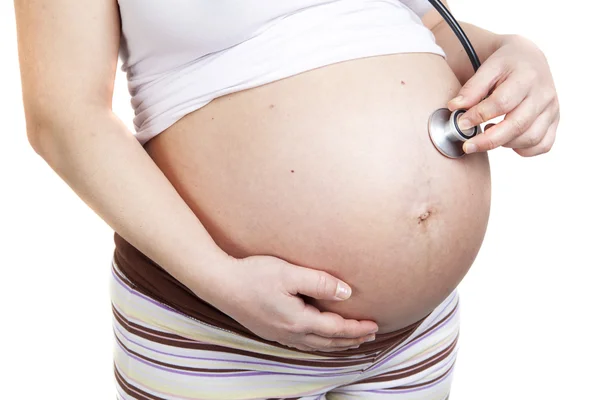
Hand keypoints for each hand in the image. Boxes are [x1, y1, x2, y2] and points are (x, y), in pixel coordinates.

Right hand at [212, 254, 378, 351]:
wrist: (220, 284)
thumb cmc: (254, 274)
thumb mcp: (289, 272)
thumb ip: (319, 282)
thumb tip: (347, 293)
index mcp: (298, 320)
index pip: (336, 329)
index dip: (357, 328)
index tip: (375, 325)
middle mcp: (290, 333)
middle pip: (328, 343)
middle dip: (351, 340)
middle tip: (369, 335)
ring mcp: (278, 335)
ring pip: (315, 347)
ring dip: (335, 345)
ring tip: (350, 341)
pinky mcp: (269, 331)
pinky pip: (301, 345)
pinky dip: (318, 345)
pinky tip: (317, 340)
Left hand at [448, 34, 559, 156]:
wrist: (530, 59)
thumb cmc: (506, 64)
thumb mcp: (488, 68)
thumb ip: (472, 88)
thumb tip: (455, 107)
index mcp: (527, 76)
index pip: (502, 102)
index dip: (479, 116)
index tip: (461, 124)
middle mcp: (544, 94)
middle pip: (517, 125)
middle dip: (489, 140)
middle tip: (468, 146)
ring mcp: (552, 109)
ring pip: (531, 138)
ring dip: (505, 143)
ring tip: (488, 132)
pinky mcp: (555, 121)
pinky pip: (543, 145)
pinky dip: (524, 150)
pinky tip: (507, 140)